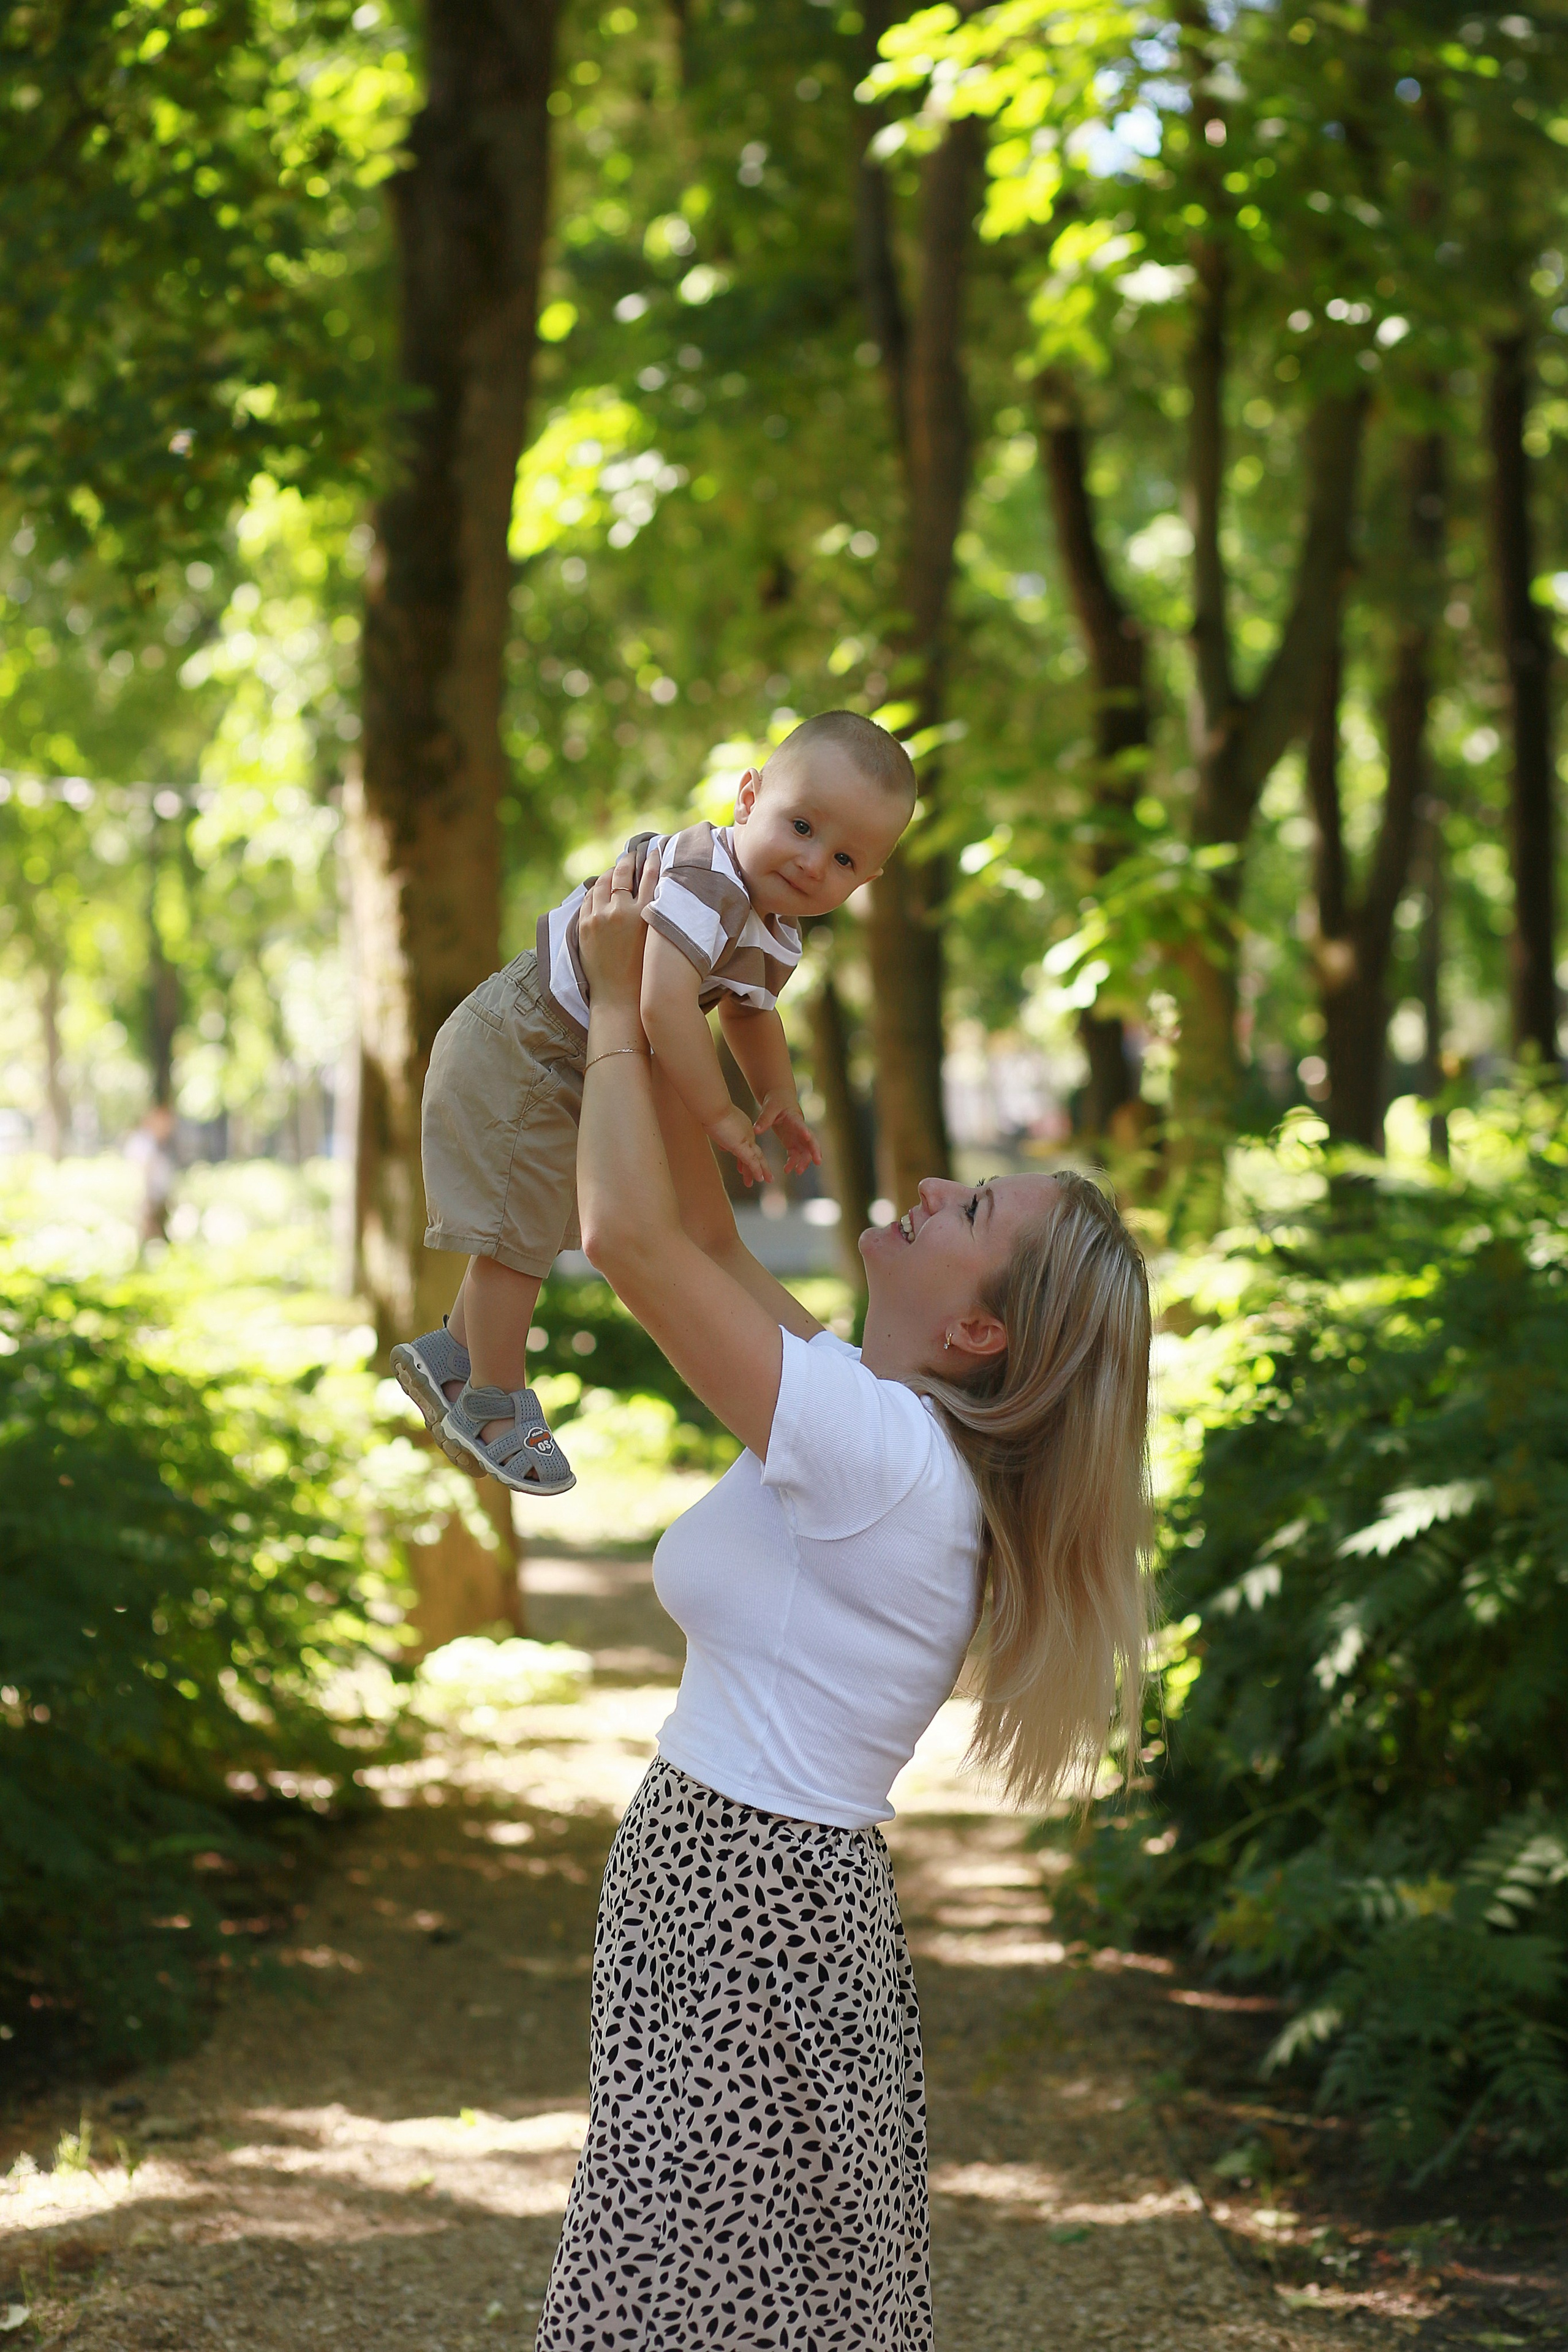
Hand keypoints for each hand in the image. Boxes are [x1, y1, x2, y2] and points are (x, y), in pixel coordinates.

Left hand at [576, 848, 657, 1009]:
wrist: (620, 997)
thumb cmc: (645, 972)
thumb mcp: (656, 938)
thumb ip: (655, 913)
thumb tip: (655, 891)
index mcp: (644, 914)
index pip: (649, 876)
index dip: (651, 860)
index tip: (653, 850)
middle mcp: (621, 911)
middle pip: (622, 874)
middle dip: (627, 861)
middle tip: (630, 855)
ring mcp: (599, 917)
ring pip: (602, 883)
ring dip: (608, 874)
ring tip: (613, 871)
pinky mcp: (585, 925)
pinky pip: (589, 898)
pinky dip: (595, 890)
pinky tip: (599, 889)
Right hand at [707, 1102, 770, 1187]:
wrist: (713, 1107)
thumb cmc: (711, 1112)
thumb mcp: (716, 1126)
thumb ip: (721, 1136)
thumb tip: (722, 1147)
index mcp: (742, 1127)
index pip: (746, 1144)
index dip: (746, 1156)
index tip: (741, 1167)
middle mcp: (747, 1133)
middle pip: (755, 1152)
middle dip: (759, 1165)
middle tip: (764, 1176)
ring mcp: (746, 1139)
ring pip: (756, 1159)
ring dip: (759, 1171)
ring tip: (765, 1180)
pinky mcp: (742, 1146)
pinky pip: (752, 1161)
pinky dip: (757, 1170)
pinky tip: (760, 1179)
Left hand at [755, 1089, 821, 1177]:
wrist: (780, 1098)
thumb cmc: (776, 1101)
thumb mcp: (769, 1108)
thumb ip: (764, 1119)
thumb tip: (756, 1130)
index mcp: (794, 1118)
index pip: (801, 1125)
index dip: (804, 1131)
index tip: (807, 1137)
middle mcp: (799, 1128)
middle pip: (811, 1140)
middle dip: (815, 1151)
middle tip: (818, 1162)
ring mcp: (797, 1136)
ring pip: (805, 1150)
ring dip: (803, 1161)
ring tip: (797, 1171)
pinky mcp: (792, 1142)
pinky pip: (795, 1154)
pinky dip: (793, 1162)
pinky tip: (787, 1170)